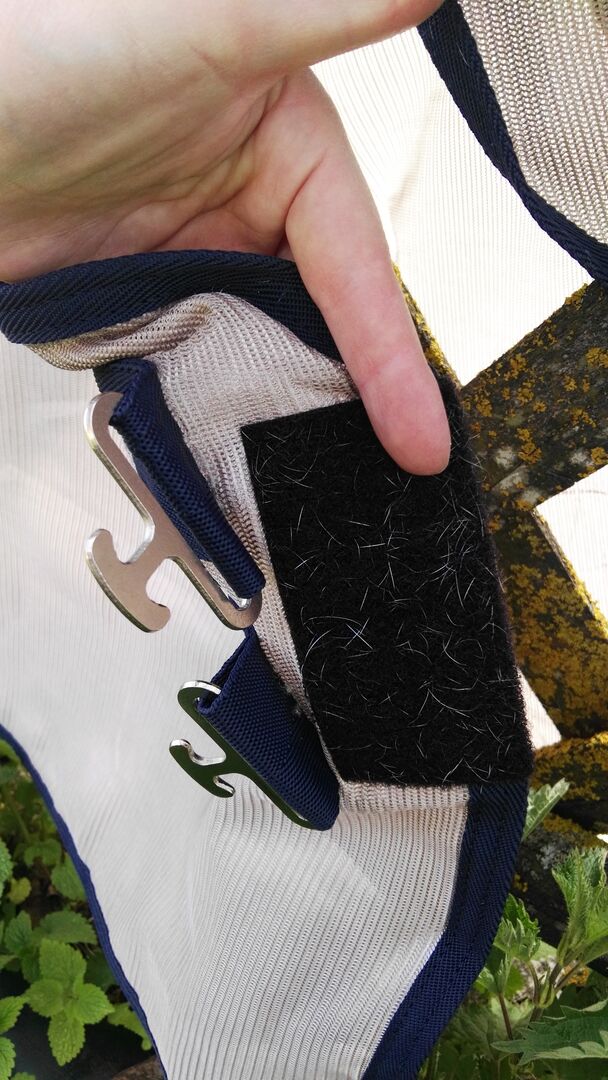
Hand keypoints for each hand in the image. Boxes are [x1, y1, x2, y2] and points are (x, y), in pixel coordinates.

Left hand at [0, 0, 448, 472]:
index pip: (359, 264)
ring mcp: (197, 265)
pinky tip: (236, 462)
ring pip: (263, 356)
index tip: (421, 439)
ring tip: (319, 490)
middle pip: (322, 325)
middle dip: (352, 402)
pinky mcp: (147, 307)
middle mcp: (252, 211)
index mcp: (290, 148)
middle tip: (382, 482)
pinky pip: (198, 371)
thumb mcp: (203, 31)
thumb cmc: (51, 46)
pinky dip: (218, 415)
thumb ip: (322, 14)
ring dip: (285, 417)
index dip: (392, 356)